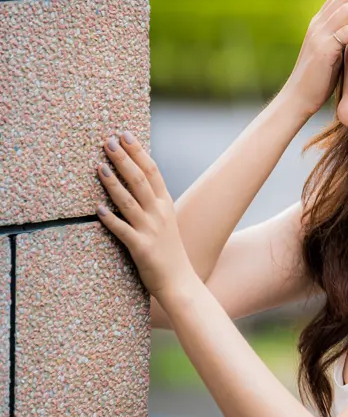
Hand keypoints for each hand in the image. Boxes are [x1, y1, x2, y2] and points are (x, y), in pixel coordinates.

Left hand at [94, 130, 194, 298]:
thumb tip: (133, 183)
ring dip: (113, 182)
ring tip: (99, 166)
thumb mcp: (165, 221)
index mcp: (165, 204)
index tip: (124, 134)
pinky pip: (123, 231)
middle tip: (108, 141)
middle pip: (139, 180)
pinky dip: (110, 219)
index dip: (138, 151)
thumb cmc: (169, 252)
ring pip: (129, 201)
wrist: (180, 282)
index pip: (152, 171)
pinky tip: (98, 209)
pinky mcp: (141, 248)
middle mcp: (159, 213)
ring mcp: (150, 230)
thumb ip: (151, 203)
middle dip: (123, 159)